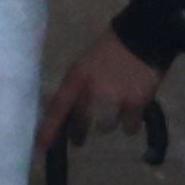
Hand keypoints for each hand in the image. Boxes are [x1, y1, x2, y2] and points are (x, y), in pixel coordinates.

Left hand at [40, 33, 166, 154]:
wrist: (143, 37)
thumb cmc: (110, 51)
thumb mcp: (84, 65)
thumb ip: (75, 87)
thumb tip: (64, 113)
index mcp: (77, 77)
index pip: (58, 106)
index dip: (49, 128)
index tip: (42, 147)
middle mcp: (92, 89)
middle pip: (80, 123)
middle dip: (78, 133)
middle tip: (78, 139)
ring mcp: (114, 98)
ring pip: (106, 127)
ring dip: (108, 122)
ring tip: (114, 110)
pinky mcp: (136, 103)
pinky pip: (129, 126)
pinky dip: (130, 123)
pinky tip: (132, 112)